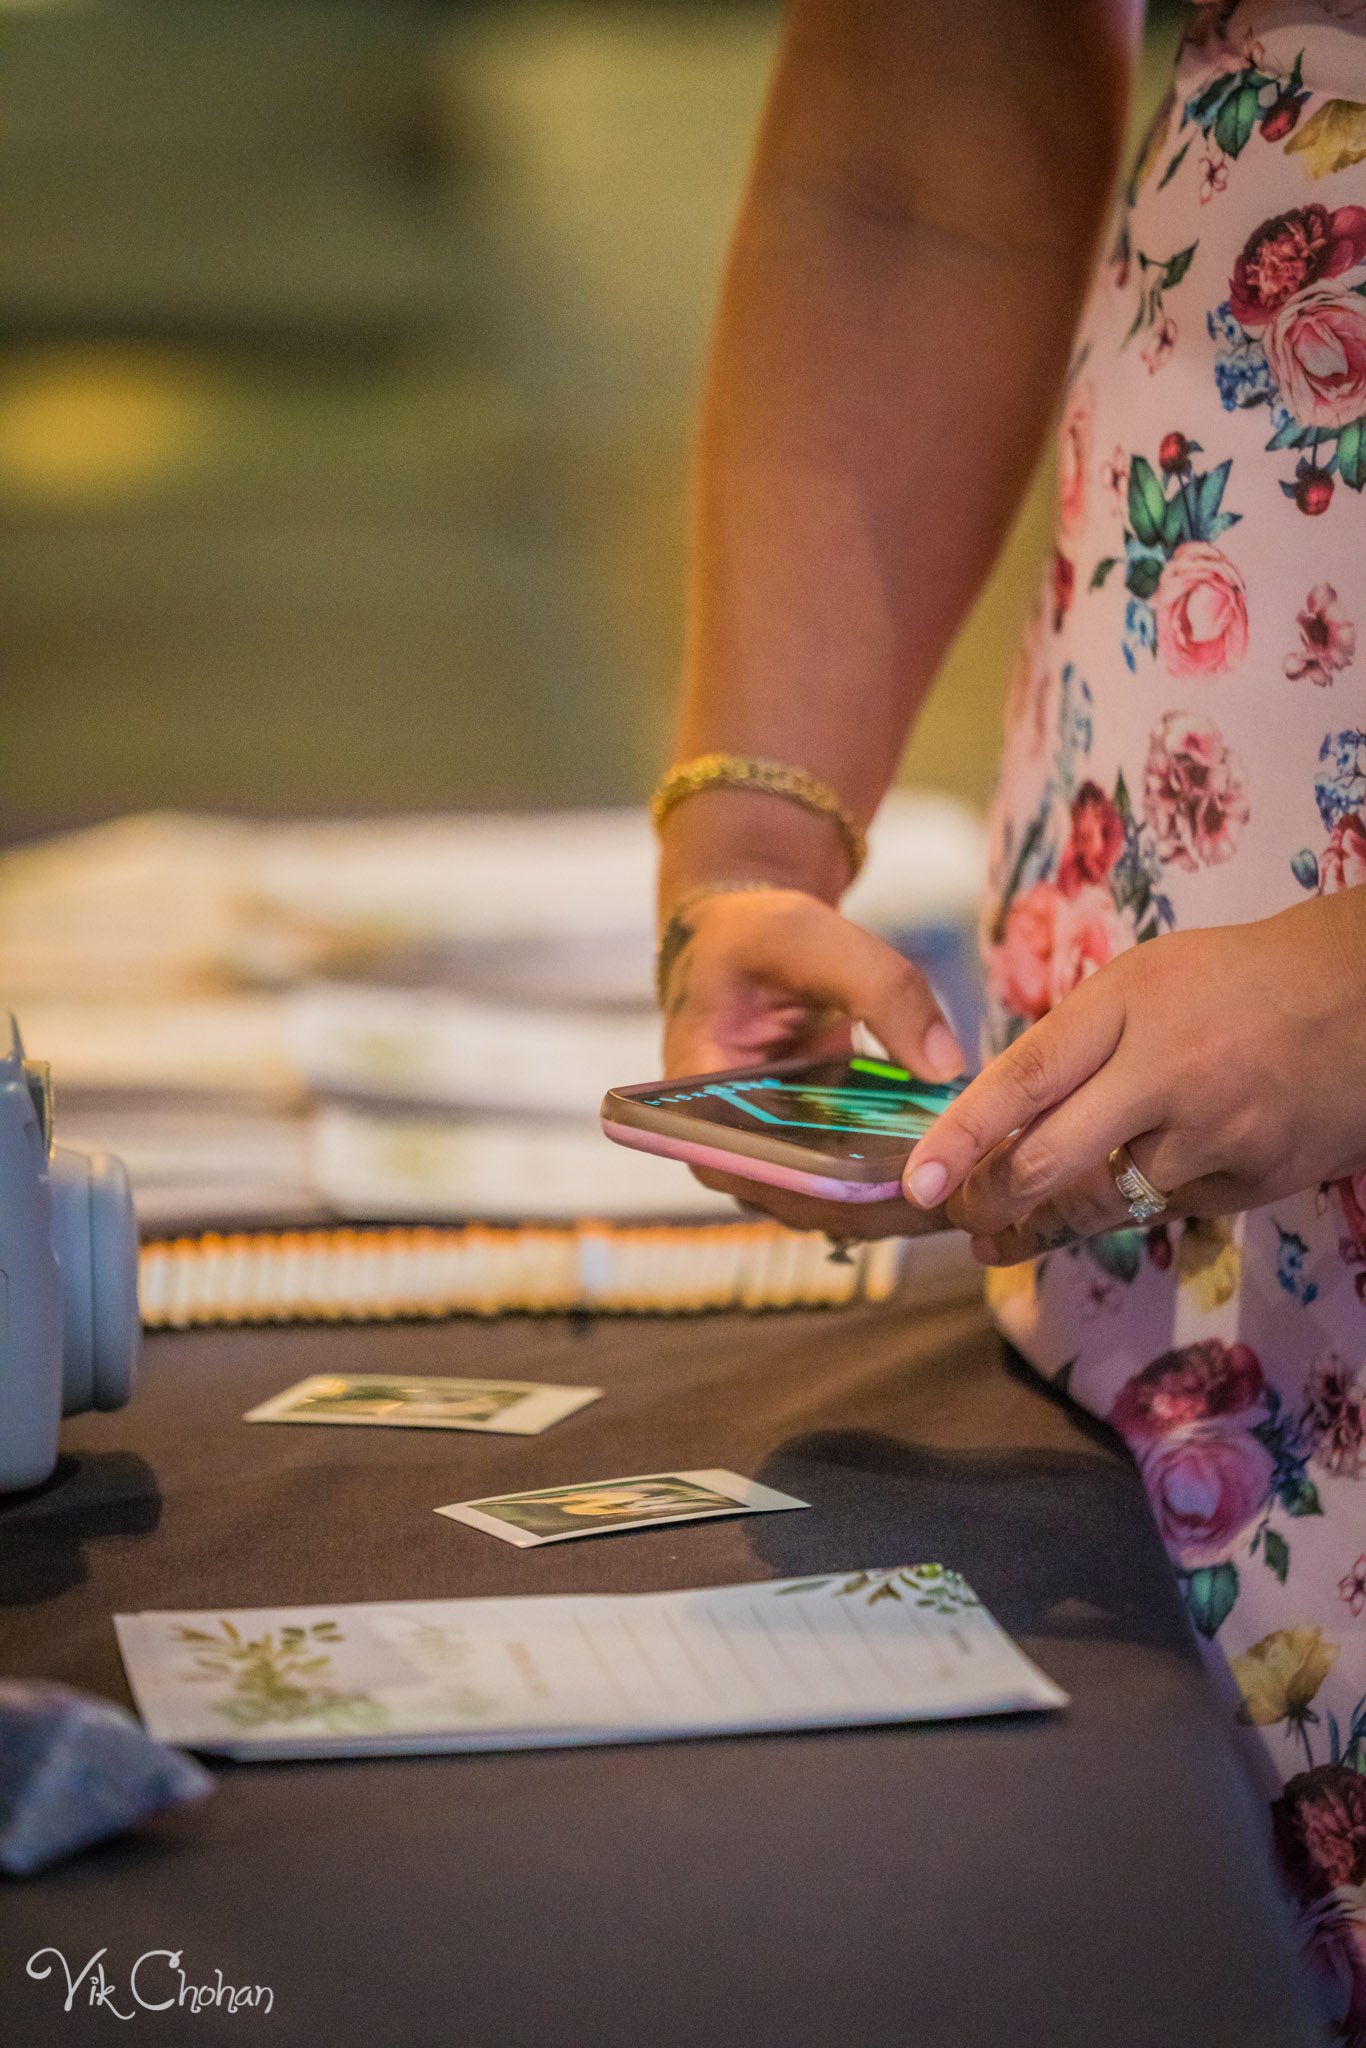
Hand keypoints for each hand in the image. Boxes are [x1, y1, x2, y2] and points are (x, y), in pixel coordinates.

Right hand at [662, 885, 964, 1237]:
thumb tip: (947, 1066)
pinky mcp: (814, 1159)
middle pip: (819, 1208)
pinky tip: (973, 1162)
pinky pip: (865, 1187)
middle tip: (982, 1187)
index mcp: (703, 1107)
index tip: (923, 1177)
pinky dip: (917, 1177)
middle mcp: (735, 1153)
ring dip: (915, 1202)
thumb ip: (881, 988)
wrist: (744, 948)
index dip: (844, 1190)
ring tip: (990, 1179)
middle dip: (899, 1203)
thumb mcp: (811, 938)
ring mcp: (776, 1164)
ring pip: (848, 1211)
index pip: (768, 1177)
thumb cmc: (755, 940)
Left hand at [901, 889, 1365, 1263]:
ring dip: (1044, 1227)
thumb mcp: (1141, 981)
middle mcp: (1166, 1073)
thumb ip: (1072, 1042)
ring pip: (1103, 1206)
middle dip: (988, 1204)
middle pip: (1051, 1163)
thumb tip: (990, 1115)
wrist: (1361, 996)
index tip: (917, 1182)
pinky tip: (1125, 1194)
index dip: (962, 1138)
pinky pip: (1168, 1211)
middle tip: (955, 1217)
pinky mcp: (1252, 1183)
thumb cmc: (1232, 982)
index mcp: (1125, 1006)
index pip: (1024, 1080)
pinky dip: (1135, 1208)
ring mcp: (1213, 1137)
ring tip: (1003, 1239)